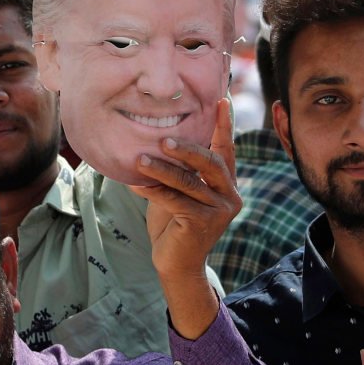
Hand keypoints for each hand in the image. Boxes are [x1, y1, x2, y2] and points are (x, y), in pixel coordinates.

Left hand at [131, 98, 240, 283]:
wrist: (176, 264)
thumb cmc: (173, 223)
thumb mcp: (180, 191)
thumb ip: (180, 169)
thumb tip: (158, 136)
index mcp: (226, 182)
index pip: (226, 148)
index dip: (224, 124)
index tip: (221, 99)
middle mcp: (229, 194)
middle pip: (212, 162)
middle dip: (188, 148)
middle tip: (164, 138)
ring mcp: (219, 210)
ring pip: (190, 182)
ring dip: (162, 169)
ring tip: (140, 159)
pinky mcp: (202, 224)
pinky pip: (174, 201)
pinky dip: (153, 191)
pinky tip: (134, 183)